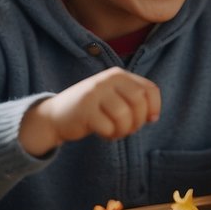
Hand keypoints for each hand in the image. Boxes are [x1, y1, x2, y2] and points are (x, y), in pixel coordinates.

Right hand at [20, 67, 160, 155]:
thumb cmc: (92, 109)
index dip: (155, 107)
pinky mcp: (84, 109)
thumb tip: (153, 117)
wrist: (55, 115)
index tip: (150, 120)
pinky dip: (109, 135)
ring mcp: (94, 93)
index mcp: (119, 75)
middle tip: (128, 129)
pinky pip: (108, 127)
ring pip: (124, 116)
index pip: (150, 89)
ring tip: (115, 132)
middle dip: (138, 121)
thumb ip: (134, 101)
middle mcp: (107, 79)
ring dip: (123, 130)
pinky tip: (103, 133)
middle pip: (139, 102)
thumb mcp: (115, 98)